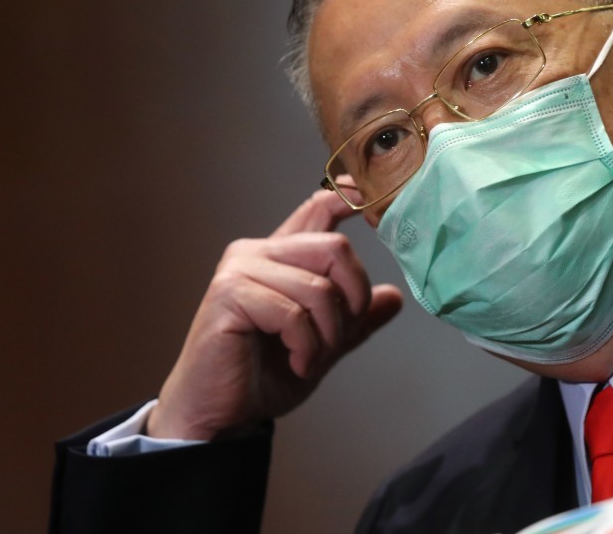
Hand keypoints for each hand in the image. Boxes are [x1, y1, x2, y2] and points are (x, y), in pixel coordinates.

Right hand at [148, 184, 401, 439]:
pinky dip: (307, 347)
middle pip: (334, 248)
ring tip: (311, 359)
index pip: (318, 208)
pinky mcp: (229, 294)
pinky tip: (297, 363)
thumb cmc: (261, 376)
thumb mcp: (323, 345)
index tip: (368, 199)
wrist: (219, 415)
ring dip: (328, 334)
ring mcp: (240, 270)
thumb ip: (355, 319)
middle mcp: (258, 253)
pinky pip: (293, 313)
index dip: (348, 198)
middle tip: (340, 338)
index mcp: (280, 257)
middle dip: (353, 299)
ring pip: (319, 287)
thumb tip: (394, 297)